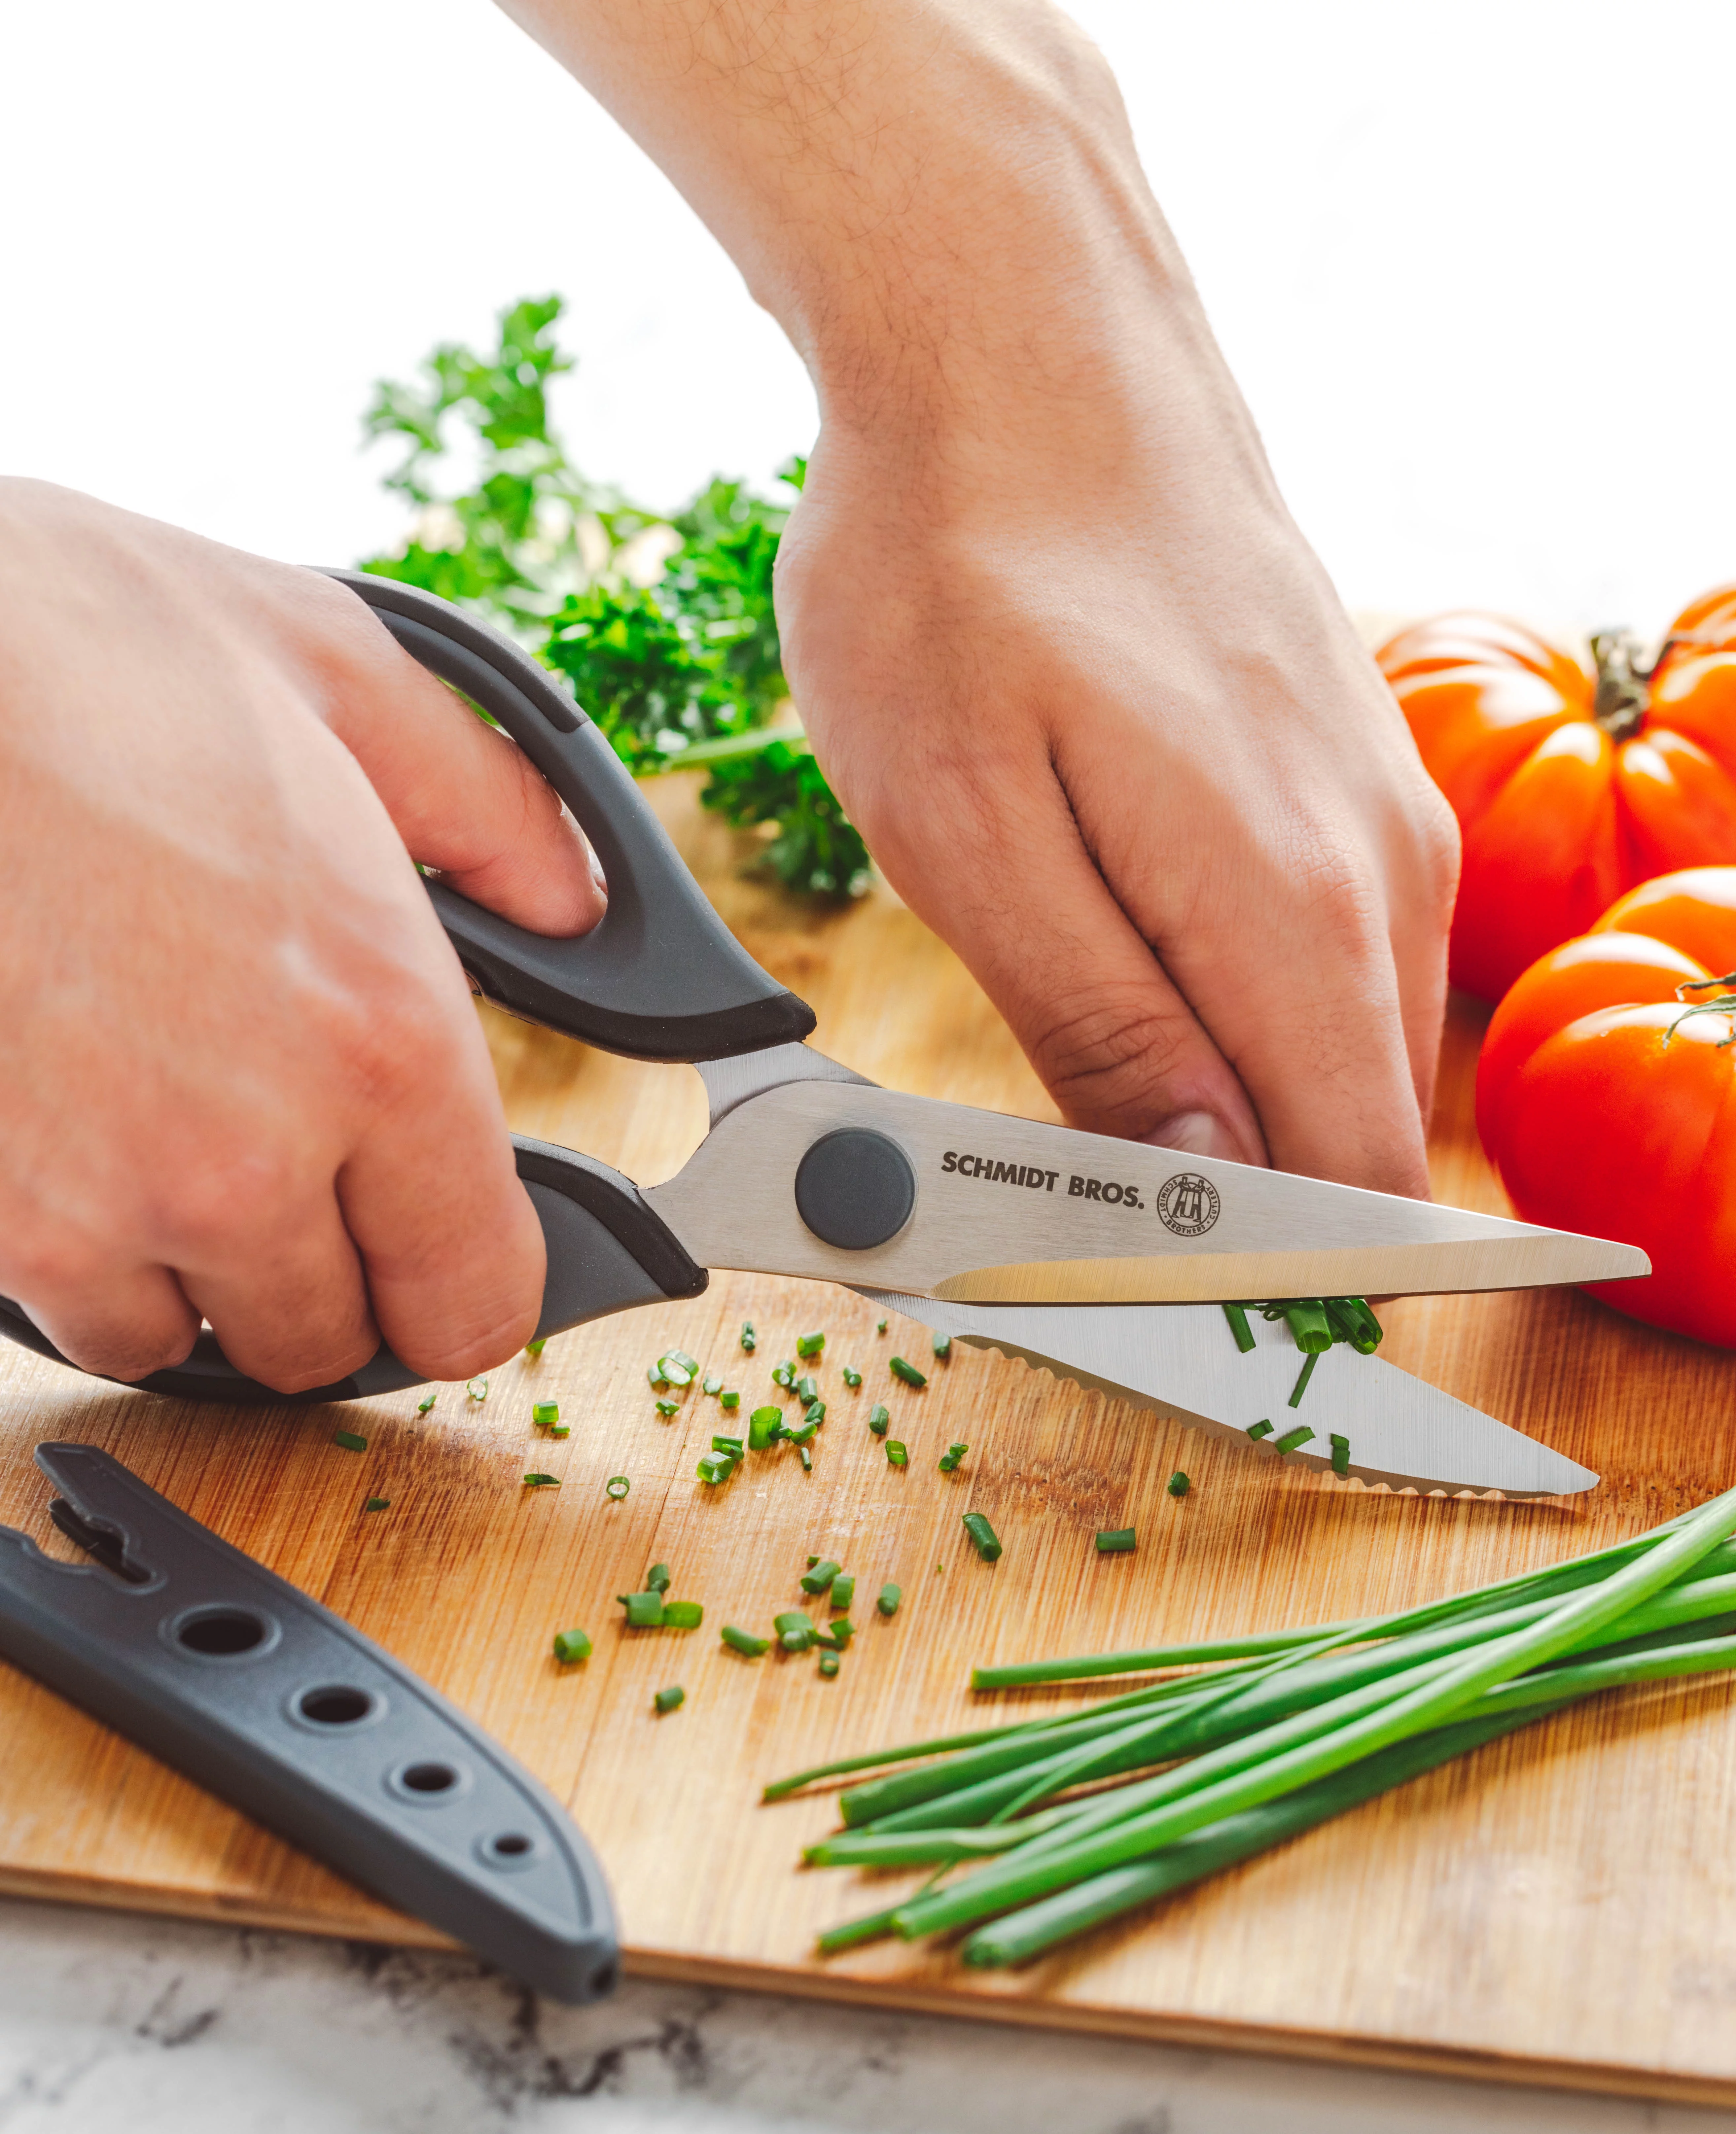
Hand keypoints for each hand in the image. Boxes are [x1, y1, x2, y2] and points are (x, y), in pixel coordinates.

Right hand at [0, 481, 603, 1389]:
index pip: (473, 1301)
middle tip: (285, 1154)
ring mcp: (94, 1203)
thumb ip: (487, 803)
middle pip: (326, 1342)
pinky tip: (62, 1133)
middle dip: (320, 1267)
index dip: (462, 1281)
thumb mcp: (329, 666)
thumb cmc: (62, 642)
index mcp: (377, 1039)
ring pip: (180, 1342)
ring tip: (156, 1131)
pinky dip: (71, 1254)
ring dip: (186, 1271)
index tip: (437, 1242)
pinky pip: (56, 1311)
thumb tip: (573, 894)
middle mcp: (246, 1156)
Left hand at [504, 0, 1456, 1195]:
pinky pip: (1317, 951)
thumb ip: (1107, 1036)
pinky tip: (1118, 924)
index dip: (1261, 1284)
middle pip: (1351, 1135)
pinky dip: (1229, 995)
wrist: (1022, 345)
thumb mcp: (974, 839)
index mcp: (1296, 913)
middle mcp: (1382, 874)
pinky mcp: (1346, 776)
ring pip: (1330, 1047)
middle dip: (1223, 1200)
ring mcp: (1379, 816)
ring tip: (1069, 1016)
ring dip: (1215, 1089)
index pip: (1354, 1195)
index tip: (1142, 1286)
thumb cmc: (960, 575)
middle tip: (1053, 1167)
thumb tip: (1204, 1189)